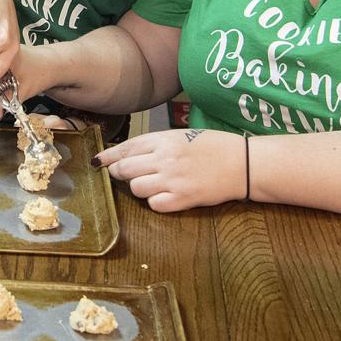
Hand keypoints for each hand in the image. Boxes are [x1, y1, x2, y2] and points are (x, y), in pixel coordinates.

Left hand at [93, 129, 246, 212]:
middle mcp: (165, 159)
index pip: (126, 148)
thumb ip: (154, 144)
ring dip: (139, 187)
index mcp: (164, 140)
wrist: (242, 163)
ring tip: (154, 183)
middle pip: (124, 169)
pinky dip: (156, 202)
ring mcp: (173, 180)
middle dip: (121, 173)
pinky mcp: (183, 199)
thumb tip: (126, 153)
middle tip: (129, 174)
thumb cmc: (212, 147)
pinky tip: (166, 196)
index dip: (108, 157)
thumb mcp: (181, 136)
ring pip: (136, 188)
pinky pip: (154, 205)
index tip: (98, 162)